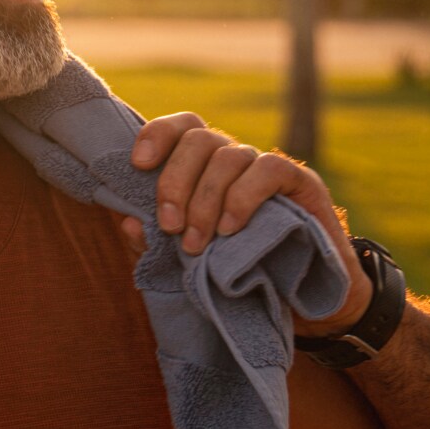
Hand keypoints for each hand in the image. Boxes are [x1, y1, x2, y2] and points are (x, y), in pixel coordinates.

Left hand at [113, 113, 371, 336]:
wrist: (302, 300)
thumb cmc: (235, 273)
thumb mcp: (185, 262)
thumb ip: (154, 243)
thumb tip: (127, 223)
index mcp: (203, 169)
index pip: (182, 128)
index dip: (157, 135)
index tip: (138, 164)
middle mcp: (234, 160)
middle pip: (199, 139)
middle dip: (175, 181)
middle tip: (170, 226)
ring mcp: (267, 168)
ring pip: (229, 156)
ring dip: (205, 200)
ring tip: (197, 243)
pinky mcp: (301, 183)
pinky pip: (268, 169)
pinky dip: (242, 197)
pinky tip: (230, 228)